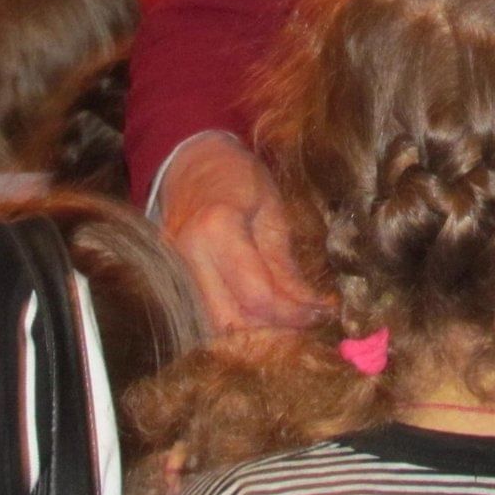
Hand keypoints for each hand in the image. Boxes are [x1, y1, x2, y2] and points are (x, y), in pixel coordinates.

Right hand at [161, 134, 322, 333]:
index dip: (293, 314)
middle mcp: (188, 258)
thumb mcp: (272, 212)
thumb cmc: (237, 177)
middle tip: (305, 323)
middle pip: (231, 323)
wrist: (191, 162)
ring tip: (286, 320)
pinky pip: (205, 316)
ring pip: (214, 328)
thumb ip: (285, 266)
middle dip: (273, 332)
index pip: (257, 296)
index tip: (321, 314)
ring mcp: (173, 272)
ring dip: (253, 333)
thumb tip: (312, 310)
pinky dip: (235, 323)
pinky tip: (261, 316)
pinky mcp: (172, 282)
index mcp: (217, 230)